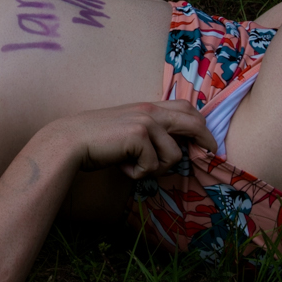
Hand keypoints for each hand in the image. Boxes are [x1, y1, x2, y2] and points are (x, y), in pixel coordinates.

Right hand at [57, 102, 213, 178]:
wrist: (71, 141)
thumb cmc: (97, 141)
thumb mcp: (128, 131)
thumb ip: (149, 133)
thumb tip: (174, 151)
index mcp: (148, 107)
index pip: (185, 107)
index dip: (200, 124)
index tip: (208, 141)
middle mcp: (151, 111)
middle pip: (192, 122)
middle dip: (206, 140)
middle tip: (210, 153)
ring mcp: (146, 122)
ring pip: (174, 156)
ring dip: (156, 169)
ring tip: (133, 166)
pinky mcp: (139, 136)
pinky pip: (153, 166)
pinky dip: (138, 174)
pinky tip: (121, 166)